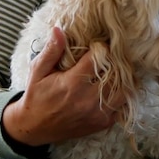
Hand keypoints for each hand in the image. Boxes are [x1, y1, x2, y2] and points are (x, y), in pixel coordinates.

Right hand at [2, 26, 125, 148]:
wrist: (34, 128)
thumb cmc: (36, 97)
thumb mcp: (38, 71)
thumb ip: (51, 51)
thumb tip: (59, 29)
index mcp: (72, 83)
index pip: (99, 59)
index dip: (102, 49)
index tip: (99, 46)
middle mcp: (87, 99)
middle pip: (116, 74)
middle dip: (117, 62)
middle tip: (114, 56)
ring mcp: (97, 113)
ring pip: (124, 90)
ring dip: (124, 78)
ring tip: (118, 70)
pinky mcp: (103, 123)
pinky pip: (124, 106)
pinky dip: (124, 95)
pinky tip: (117, 87)